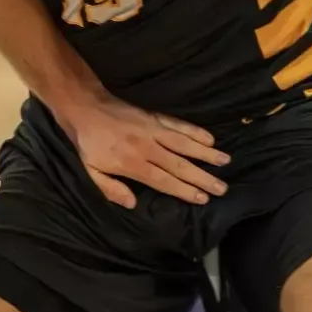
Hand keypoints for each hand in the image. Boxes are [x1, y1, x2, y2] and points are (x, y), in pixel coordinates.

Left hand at [55, 93, 228, 207]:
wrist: (85, 107)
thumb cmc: (88, 143)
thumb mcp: (90, 171)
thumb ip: (111, 189)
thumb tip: (133, 203)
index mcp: (132, 164)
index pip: (163, 180)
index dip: (184, 190)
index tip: (203, 198)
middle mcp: (147, 147)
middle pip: (179, 165)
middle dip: (202, 177)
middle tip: (222, 188)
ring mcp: (153, 129)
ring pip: (184, 144)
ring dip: (205, 153)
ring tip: (225, 161)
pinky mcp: (154, 116)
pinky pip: (178, 124)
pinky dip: (195, 131)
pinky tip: (210, 138)